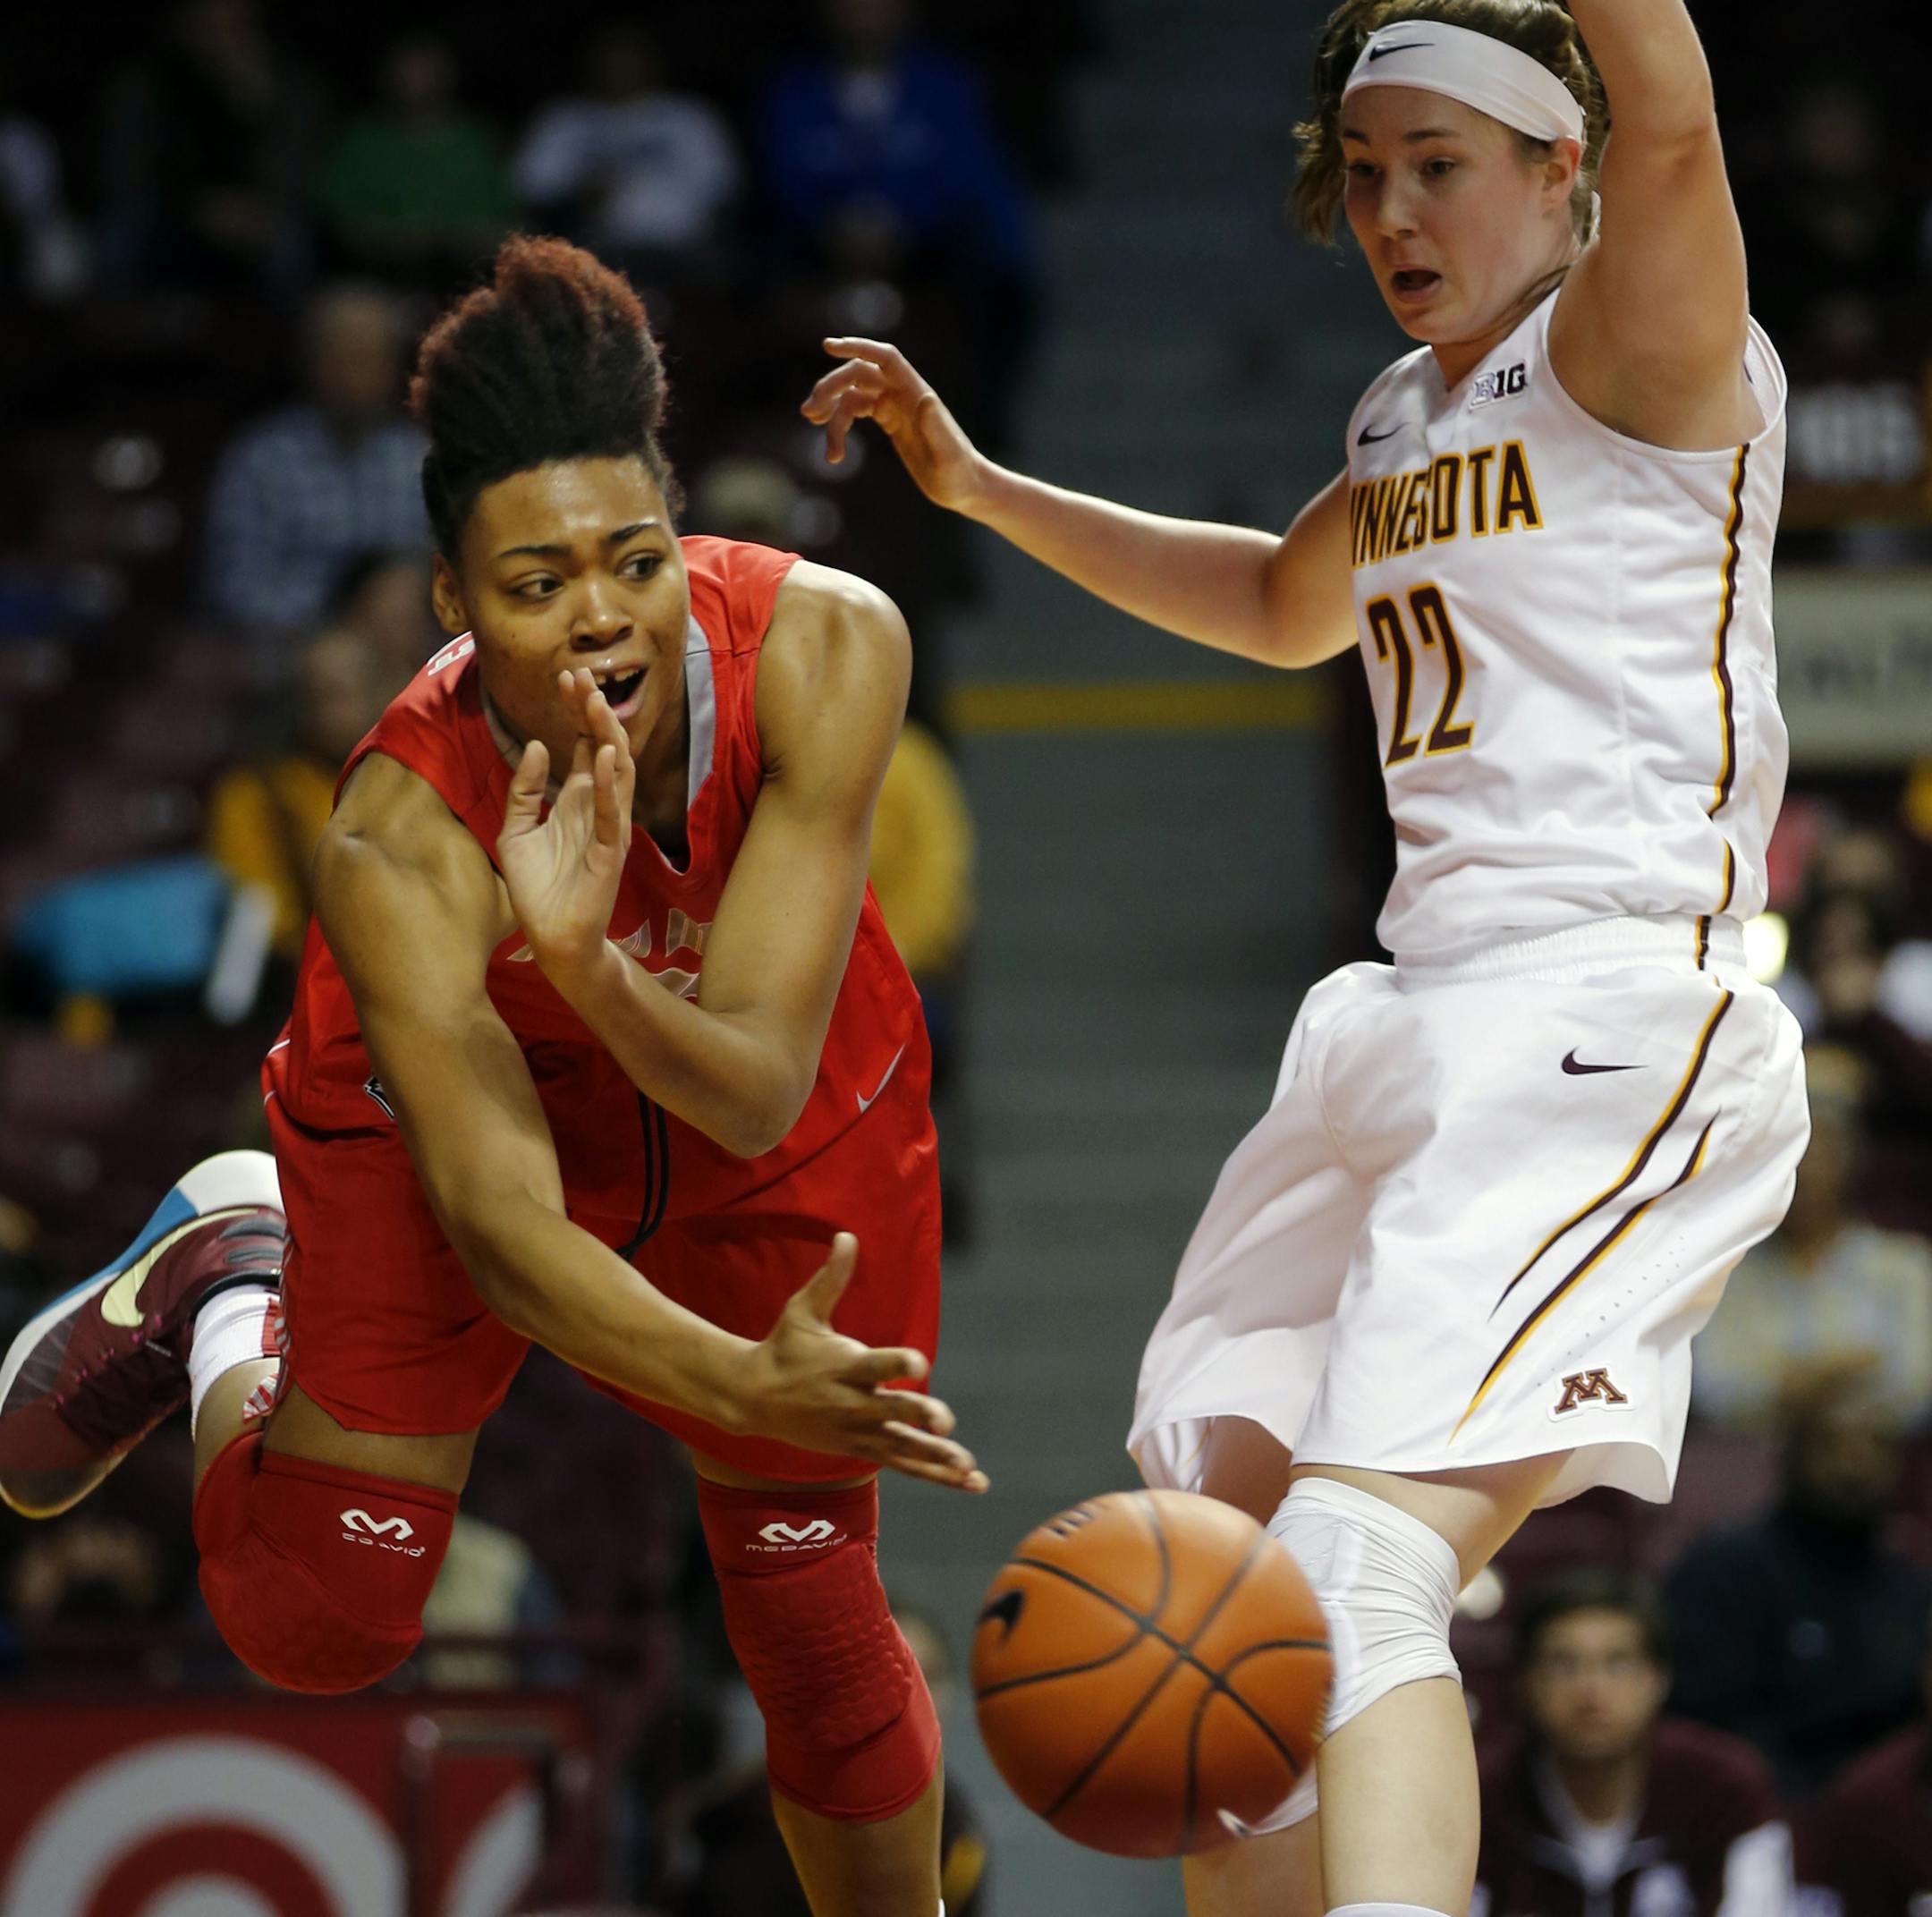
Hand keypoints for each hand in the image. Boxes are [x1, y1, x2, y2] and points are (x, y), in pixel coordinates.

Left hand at [497, 669, 634, 973]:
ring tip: (596, 703)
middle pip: (604, 747)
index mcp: (578, 799)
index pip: (584, 744)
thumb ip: (523, 790)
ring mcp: (609, 827)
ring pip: (618, 771)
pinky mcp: (610, 852)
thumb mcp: (517, 831)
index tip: (565, 678)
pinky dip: (611, 783)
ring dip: (608, 735)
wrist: (552, 939)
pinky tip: (606, 755)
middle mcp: (599, 807)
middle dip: (594, 710)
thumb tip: (533, 746)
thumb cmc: (538, 890)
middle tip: (580, 675)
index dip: (577, 711)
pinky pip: (613, 812)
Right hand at [732, 1235, 987, 1492]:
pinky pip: (903, 1464)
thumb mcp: (802, 1310)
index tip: (921, 1364)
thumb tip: (848, 1235)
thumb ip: (830, 1278)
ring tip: (968, 1467)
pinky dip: (936, 1474)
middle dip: (918, 1417)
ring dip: (935, 1459)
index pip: (874, 1365)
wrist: (753, 1398)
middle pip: (889, 1412)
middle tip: (947, 1423)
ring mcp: (856, 1431)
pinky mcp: (861, 1449)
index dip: (897, 1364)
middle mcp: (851, 1402)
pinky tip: (971, 1481)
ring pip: (900, 1448)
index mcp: (842, 1366)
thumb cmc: (784, 1347)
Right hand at [801, 338, 987, 512]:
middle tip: (809, 414)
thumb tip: (925, 398)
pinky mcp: (890, 422)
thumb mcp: (949, 456)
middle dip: (830, 389)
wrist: (966, 488)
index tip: (828, 347)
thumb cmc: (961, 474)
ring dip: (831, 414)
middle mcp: (904, 394)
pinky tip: (834, 455)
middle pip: (858, 375)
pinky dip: (840, 429)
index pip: (884, 357)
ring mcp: (895, 406)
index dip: (857, 347)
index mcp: (917, 393)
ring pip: (852, 396)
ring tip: (828, 451)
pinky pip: (856, 413)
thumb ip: (938, 429)